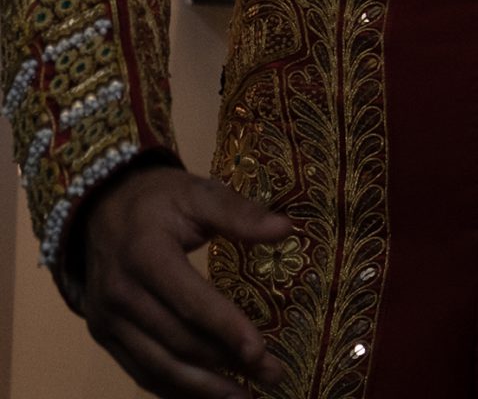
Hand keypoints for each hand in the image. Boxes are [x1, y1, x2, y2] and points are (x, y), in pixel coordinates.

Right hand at [75, 166, 291, 398]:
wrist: (98, 208)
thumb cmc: (158, 200)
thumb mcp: (197, 193)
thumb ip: (239, 213)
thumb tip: (285, 228)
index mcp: (145, 257)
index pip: (191, 302)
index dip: (226, 329)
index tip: (260, 351)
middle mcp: (121, 295)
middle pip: (177, 341)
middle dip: (226, 364)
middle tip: (272, 375)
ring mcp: (108, 320)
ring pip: (157, 366)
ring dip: (201, 389)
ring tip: (244, 397)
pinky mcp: (104, 334)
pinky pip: (139, 370)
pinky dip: (172, 389)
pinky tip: (207, 397)